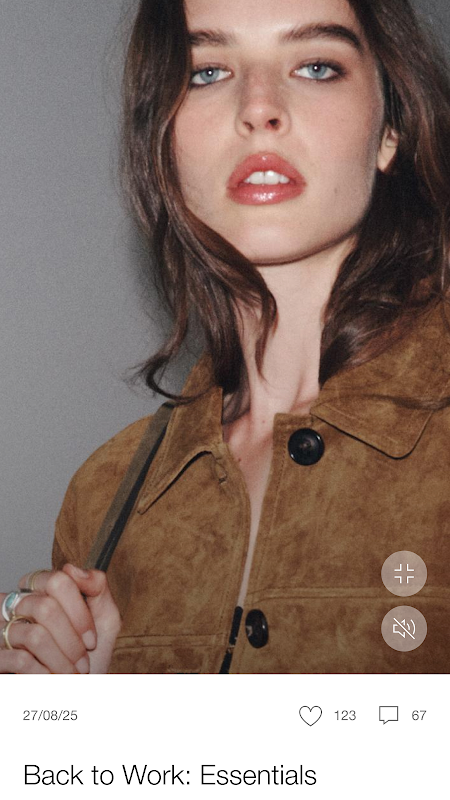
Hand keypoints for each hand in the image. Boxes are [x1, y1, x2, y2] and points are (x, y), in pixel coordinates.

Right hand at [0, 565, 120, 673]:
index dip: (79, 611)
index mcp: (45, 590)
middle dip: (72, 640)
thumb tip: (72, 568)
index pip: (57, 580)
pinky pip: (22, 659)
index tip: (92, 639)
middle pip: (46, 607)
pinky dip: (47, 673)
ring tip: (73, 674)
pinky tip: (53, 679)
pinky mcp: (0, 656)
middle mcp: (20, 605)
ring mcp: (5, 630)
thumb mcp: (105, 618)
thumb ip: (97, 587)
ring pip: (35, 636)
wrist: (77, 693)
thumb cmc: (90, 655)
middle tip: (84, 661)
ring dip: (63, 660)